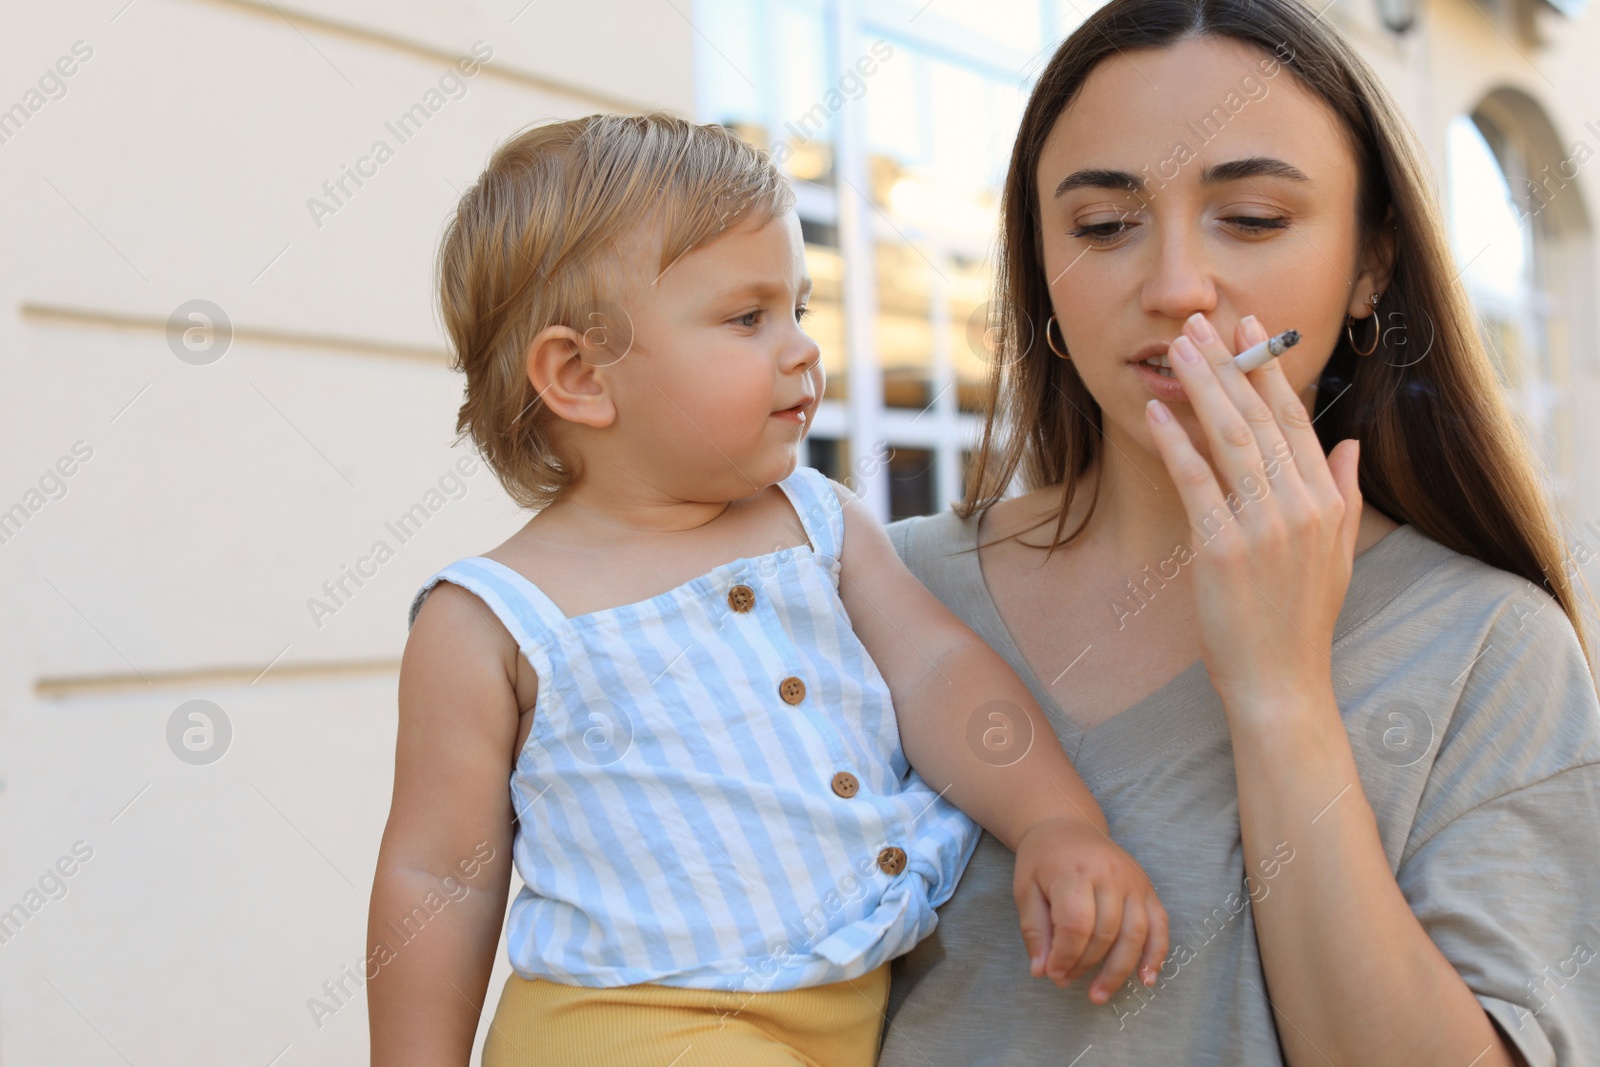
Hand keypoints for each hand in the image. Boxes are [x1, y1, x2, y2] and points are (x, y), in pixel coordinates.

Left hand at [1013, 817, 1168, 1002]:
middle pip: (1106, 933)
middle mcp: (1109, 874)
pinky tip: (1146, 979)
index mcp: (1074, 871)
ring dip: (1119, 971)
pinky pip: (1160, 925)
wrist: (1067, 824)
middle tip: (1065, 981)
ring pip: (1135, 935)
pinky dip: (1156, 955)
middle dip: (1085, 965)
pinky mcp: (1148, 887)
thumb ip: (1034, 930)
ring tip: (1099, 995)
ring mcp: (1133, 881)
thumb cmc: (1043, 860)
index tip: (1052, 973)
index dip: (1065, 956)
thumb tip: (1042, 971)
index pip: (1076, 924)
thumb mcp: (1025, 889)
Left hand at [1142, 312, 1363, 719]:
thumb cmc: (1301, 623)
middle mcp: (1301, 505)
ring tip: (1179, 347)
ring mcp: (1263, 526)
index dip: (1271, 369)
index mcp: (1326, 501)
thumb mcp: (1337, 555)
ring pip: (1231, 438)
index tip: (1253, 328)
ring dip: (1203, 386)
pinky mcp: (1224, 548)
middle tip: (1201, 322)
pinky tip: (1160, 411)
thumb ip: (1343, 494)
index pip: (1297, 420)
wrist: (1282, 684)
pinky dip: (1179, 442)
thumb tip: (1347, 444)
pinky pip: (1197, 481)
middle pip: (1262, 417)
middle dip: (1231, 362)